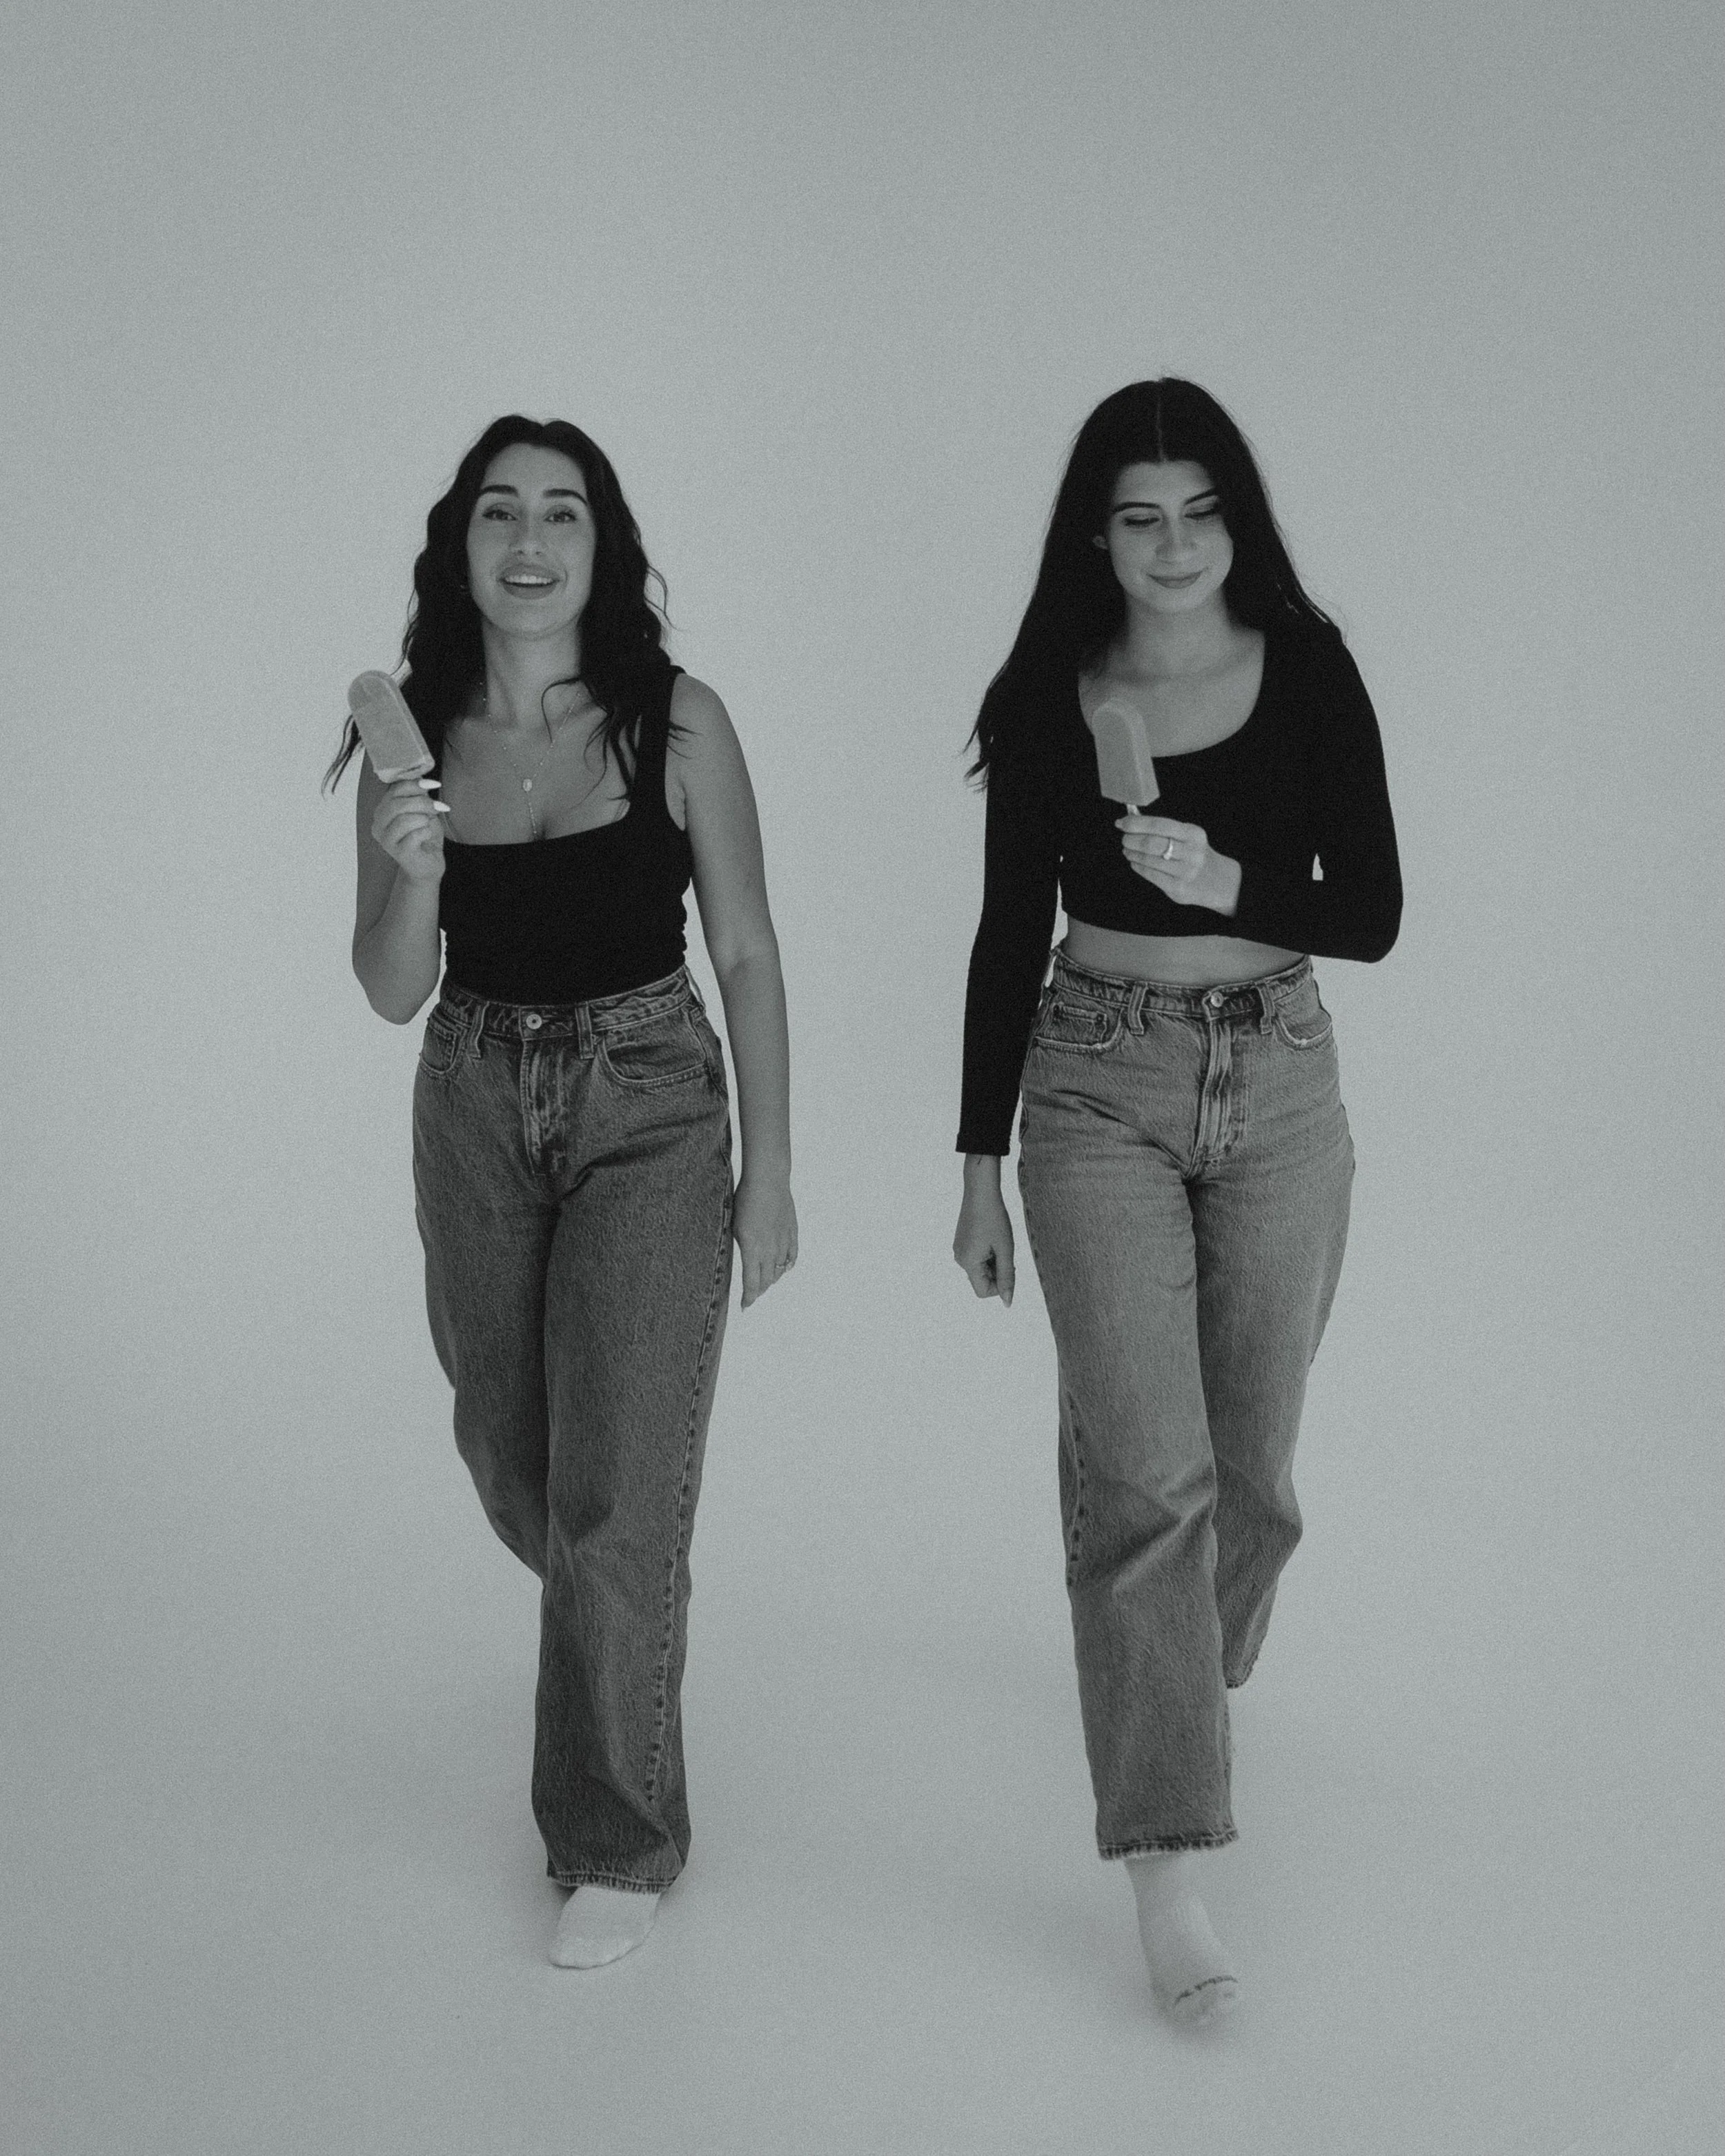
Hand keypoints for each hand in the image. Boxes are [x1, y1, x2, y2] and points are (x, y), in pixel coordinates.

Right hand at [371, 775, 448, 883]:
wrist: (427, 865)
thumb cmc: (424, 835)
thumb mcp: (422, 810)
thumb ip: (418, 794)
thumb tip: (422, 776)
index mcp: (382, 810)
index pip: (394, 790)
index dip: (415, 784)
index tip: (434, 784)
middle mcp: (379, 824)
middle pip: (398, 804)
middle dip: (422, 803)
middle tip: (438, 807)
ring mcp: (386, 840)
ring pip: (405, 819)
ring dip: (424, 818)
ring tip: (430, 823)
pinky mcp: (398, 853)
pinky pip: (415, 835)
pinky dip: (426, 832)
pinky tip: (427, 835)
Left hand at [734, 1171, 796, 1309]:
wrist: (767, 1180)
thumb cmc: (744, 1199)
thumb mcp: (733, 1226)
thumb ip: (739, 1247)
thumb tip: (742, 1261)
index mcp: (752, 1250)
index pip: (752, 1283)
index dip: (749, 1298)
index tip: (745, 1306)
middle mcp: (770, 1250)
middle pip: (766, 1280)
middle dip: (758, 1290)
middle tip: (752, 1294)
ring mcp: (783, 1241)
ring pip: (780, 1270)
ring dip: (772, 1279)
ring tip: (765, 1282)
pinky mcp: (792, 1233)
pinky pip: (792, 1256)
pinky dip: (787, 1265)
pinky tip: (783, 1268)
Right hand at [953, 1164, 1014, 1306]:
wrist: (980, 1190)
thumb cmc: (995, 1218)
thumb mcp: (1005, 1249)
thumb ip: (1007, 1277)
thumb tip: (1007, 1303)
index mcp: (968, 1262)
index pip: (983, 1291)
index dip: (999, 1285)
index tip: (1009, 1266)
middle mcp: (959, 1259)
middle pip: (982, 1280)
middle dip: (997, 1271)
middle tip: (1006, 1250)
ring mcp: (959, 1249)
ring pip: (980, 1268)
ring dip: (993, 1261)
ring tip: (999, 1241)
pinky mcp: (961, 1242)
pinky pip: (976, 1257)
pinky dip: (988, 1253)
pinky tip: (992, 1236)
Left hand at [1117, 814, 1240, 913]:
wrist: (1218, 881)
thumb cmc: (1195, 854)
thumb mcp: (1189, 836)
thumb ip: (1165, 829)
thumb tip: (1132, 821)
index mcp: (1193, 834)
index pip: (1159, 824)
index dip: (1136, 823)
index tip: (1121, 823)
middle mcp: (1191, 852)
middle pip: (1151, 843)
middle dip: (1132, 840)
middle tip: (1124, 839)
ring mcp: (1185, 871)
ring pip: (1149, 860)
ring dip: (1133, 854)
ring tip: (1127, 851)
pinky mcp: (1178, 887)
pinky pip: (1151, 875)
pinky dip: (1138, 867)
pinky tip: (1135, 862)